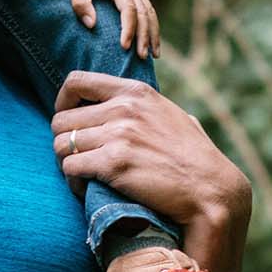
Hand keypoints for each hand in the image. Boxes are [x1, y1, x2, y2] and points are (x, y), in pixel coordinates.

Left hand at [50, 72, 250, 271]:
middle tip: (78, 158)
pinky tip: (87, 189)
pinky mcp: (114, 164)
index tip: (69, 121)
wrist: (211, 189)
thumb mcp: (169, 114)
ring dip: (67, 164)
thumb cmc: (193, 156)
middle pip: (61, 120)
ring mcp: (118, 135)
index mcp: (135, 92)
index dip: (62, 102)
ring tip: (83, 176)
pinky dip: (73, 183)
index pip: (76, 81)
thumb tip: (119, 104)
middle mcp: (124, 108)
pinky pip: (70, 169)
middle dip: (64, 141)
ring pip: (61, 145)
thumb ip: (141, 106)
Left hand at [55, 0, 159, 57]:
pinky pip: (145, 11)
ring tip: (154, 55)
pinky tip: (150, 42)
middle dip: (145, 35)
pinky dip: (150, 27)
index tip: (124, 47)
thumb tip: (92, 25)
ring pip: (149, 12)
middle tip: (142, 57)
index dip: (128, 28)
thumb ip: (81, 3)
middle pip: (144, 12)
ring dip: (152, 33)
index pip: (128, 7)